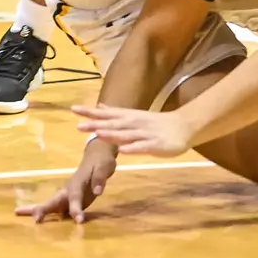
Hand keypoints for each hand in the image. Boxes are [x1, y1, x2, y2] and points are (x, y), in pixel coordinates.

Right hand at [15, 139, 118, 223]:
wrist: (96, 156)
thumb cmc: (101, 161)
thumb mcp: (104, 167)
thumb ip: (100, 178)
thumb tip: (97, 191)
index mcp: (77, 183)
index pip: (75, 197)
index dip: (76, 209)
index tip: (78, 219)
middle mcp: (68, 190)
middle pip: (53, 201)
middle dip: (43, 209)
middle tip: (34, 219)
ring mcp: (67, 195)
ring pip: (50, 205)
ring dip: (37, 210)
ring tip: (16, 213)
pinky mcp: (69, 200)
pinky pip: (58, 210)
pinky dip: (46, 215)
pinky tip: (35, 221)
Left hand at [76, 104, 194, 155]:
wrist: (184, 126)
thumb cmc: (157, 123)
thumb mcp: (134, 115)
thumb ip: (116, 113)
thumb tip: (100, 106)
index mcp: (130, 117)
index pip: (107, 113)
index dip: (91, 112)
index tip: (73, 109)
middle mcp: (135, 123)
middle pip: (113, 123)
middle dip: (96, 124)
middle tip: (79, 125)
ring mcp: (145, 134)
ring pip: (126, 134)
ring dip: (112, 134)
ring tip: (97, 134)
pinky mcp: (156, 145)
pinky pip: (143, 147)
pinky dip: (133, 148)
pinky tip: (123, 151)